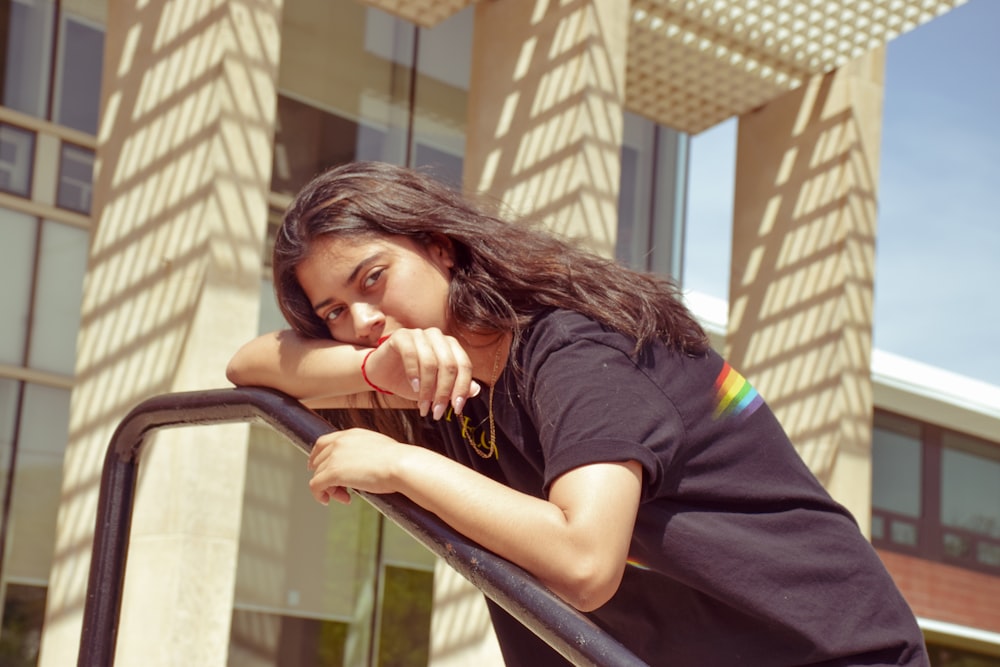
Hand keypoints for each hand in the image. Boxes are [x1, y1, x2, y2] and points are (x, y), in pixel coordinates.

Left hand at [307, 428, 407, 504]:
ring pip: (318, 475)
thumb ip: (364, 452)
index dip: (316, 457)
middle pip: (318, 461)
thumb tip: (364, 465)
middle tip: (340, 489)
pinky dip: (320, 495)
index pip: (322, 443)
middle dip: (326, 476)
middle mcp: (339, 442)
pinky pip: (315, 486)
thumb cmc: (397, 460)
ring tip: (344, 496)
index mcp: (350, 434)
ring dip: (329, 488)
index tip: (317, 468)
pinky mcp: (332, 472)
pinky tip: (330, 500)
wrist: (400, 465)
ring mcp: (334, 457)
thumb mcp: (378, 448)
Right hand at [363, 328, 480, 418]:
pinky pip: (411, 354)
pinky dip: (414, 374)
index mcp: (451, 346)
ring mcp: (419, 334)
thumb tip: (476, 390)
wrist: (382, 374)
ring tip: (423, 406)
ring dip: (428, 389)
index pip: (464, 365)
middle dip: (444, 392)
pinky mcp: (401, 336)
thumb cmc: (412, 381)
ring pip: (431, 362)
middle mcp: (438, 337)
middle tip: (437, 412)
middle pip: (450, 365)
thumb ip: (456, 388)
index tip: (457, 409)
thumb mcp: (435, 389)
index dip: (462, 388)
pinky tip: (414, 388)